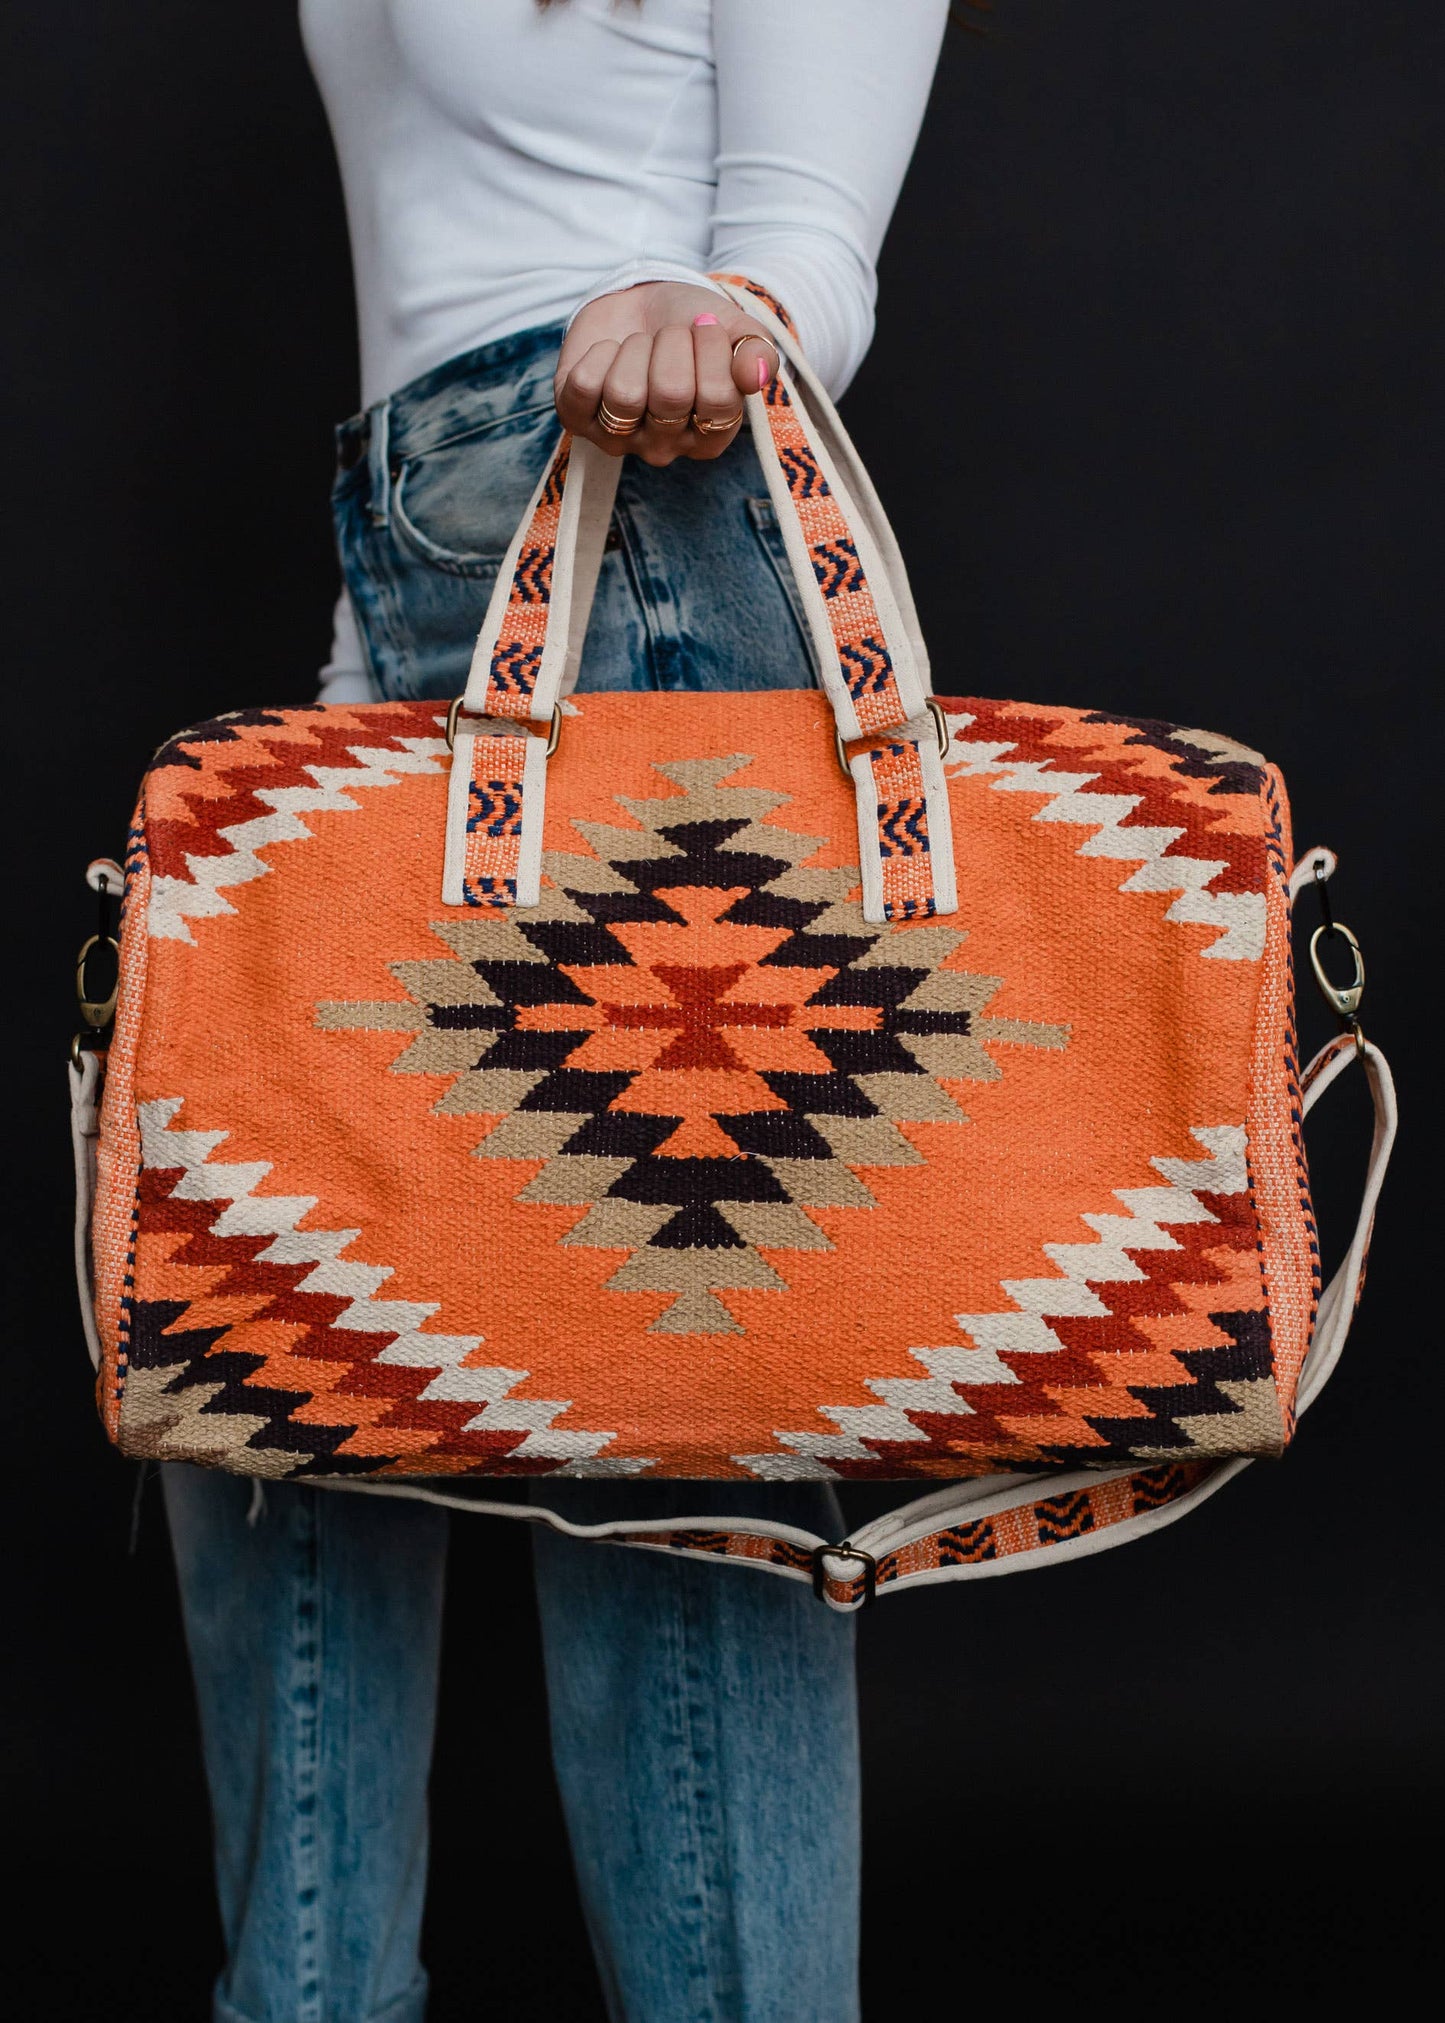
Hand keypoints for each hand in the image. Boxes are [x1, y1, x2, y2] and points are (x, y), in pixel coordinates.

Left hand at [554, 280, 779, 464]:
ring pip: (624, 395)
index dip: (711, 349)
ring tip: (639, 345)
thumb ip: (756, 352)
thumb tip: (754, 376)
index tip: (705, 327)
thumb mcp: (733, 330)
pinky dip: (597, 354)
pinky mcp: (577, 419)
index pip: (717, 401)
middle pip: (670, 395)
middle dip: (671, 343)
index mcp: (712, 435)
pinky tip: (608, 353)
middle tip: (669, 335)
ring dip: (634, 349)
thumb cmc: (691, 324)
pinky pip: (583, 387)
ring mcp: (619, 439)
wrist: (640, 302)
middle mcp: (665, 448)